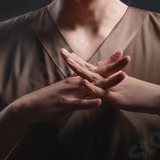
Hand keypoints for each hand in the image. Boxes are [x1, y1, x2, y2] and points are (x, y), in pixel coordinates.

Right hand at [14, 49, 128, 122]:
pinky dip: (89, 103)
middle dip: (114, 67)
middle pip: (99, 73)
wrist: (31, 105)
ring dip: (108, 82)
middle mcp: (76, 82)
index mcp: (77, 79)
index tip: (121, 54)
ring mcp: (72, 92)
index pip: (95, 68)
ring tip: (123, 76)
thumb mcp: (67, 89)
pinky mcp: (66, 104)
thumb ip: (79, 86)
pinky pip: (79, 104)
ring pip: (93, 86)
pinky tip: (99, 102)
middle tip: (128, 59)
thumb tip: (88, 83)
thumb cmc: (50, 98)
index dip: (109, 62)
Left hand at [64, 51, 159, 114]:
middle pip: (90, 68)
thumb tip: (106, 87)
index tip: (66, 54)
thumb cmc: (143, 96)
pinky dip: (94, 88)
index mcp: (111, 78)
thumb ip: (114, 87)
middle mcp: (111, 80)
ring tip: (68, 62)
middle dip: (74, 61)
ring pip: (95, 78)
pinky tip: (85, 83)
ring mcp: (115, 88)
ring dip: (81, 70)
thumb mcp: (125, 90)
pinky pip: (104, 92)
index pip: (92, 67)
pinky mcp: (119, 98)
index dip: (78, 61)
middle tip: (61, 52)